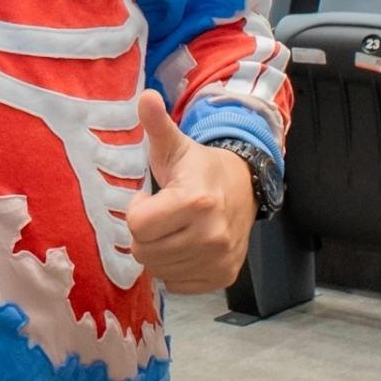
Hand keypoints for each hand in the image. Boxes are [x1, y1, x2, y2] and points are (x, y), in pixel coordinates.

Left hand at [123, 92, 256, 293]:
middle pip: (145, 251)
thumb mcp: (175, 145)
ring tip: (172, 228)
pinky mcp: (224, 277)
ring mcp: (220, 259)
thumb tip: (146, 96)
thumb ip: (157, 124)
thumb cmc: (198, 168)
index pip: (138, 226)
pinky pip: (177, 285)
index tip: (149, 197)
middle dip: (145, 233)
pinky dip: (174, 268)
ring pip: (159, 270)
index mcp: (196, 201)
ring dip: (158, 250)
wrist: (243, 188)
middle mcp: (212, 235)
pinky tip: (184, 245)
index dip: (137, 210)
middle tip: (160, 214)